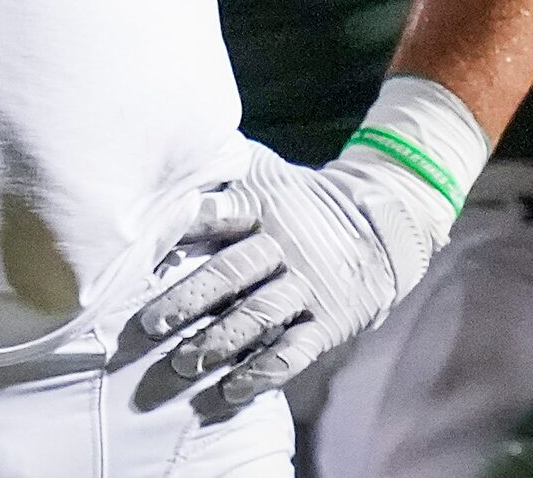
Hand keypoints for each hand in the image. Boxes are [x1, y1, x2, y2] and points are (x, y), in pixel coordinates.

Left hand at [142, 140, 451, 411]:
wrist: (384, 223)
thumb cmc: (307, 201)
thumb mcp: (272, 175)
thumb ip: (228, 168)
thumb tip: (180, 143)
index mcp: (264, 210)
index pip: (220, 216)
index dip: (187, 229)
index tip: (148, 251)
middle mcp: (282, 249)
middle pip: (231, 274)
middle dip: (188, 300)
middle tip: (150, 325)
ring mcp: (306, 288)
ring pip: (257, 317)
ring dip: (217, 343)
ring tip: (184, 364)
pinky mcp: (327, 322)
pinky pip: (292, 353)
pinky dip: (262, 373)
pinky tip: (231, 390)